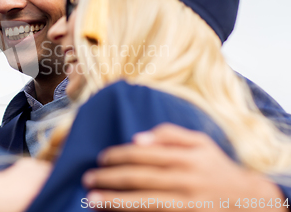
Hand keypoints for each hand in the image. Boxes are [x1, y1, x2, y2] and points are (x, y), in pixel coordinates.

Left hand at [82, 123, 285, 210]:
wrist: (248, 199)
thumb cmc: (215, 166)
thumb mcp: (199, 142)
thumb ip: (169, 134)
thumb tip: (136, 137)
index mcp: (185, 156)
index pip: (143, 154)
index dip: (118, 155)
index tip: (100, 158)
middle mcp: (185, 179)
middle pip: (139, 177)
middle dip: (109, 178)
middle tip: (87, 178)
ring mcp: (186, 202)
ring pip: (144, 201)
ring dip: (115, 200)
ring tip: (92, 199)